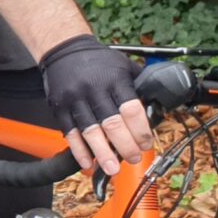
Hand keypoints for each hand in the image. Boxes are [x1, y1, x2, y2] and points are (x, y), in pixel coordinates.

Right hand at [38, 35, 149, 171]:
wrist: (63, 48)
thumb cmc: (98, 60)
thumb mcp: (124, 66)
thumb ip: (139, 86)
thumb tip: (158, 108)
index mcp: (114, 79)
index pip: (131, 109)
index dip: (141, 131)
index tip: (147, 144)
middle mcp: (94, 89)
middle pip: (112, 123)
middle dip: (125, 146)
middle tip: (133, 158)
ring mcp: (75, 99)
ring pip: (90, 131)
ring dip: (102, 153)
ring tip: (112, 169)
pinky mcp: (59, 107)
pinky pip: (69, 132)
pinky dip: (79, 149)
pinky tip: (87, 162)